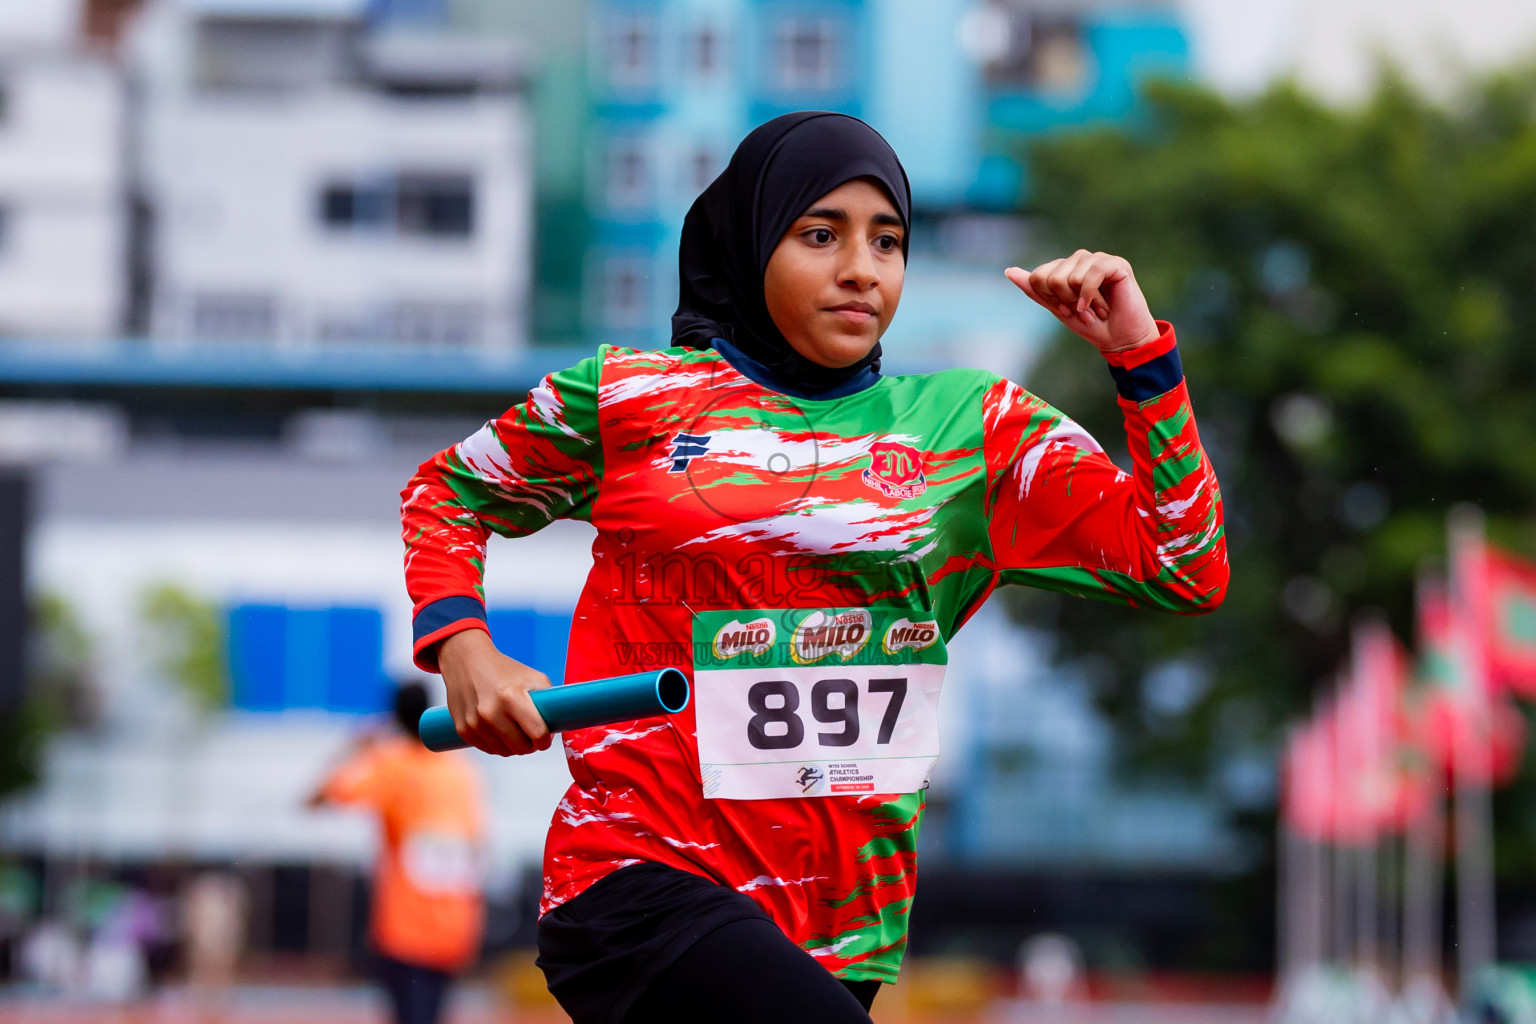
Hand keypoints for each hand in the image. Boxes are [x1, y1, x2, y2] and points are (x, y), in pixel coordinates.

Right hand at [437, 629, 552, 755]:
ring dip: (513, 746)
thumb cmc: (505, 670)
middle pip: (521, 748)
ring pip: (505, 752)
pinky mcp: (463, 729)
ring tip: (515, 730)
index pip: (537, 733)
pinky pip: (488, 749)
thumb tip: (561, 723)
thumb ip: (549, 700)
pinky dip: (497, 745)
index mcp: (512, 696)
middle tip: (531, 735)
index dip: (545, 740)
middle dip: (530, 745)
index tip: (545, 738)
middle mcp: (491, 712)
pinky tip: (500, 731)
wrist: (466, 661)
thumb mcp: (533, 677)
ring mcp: (475, 723)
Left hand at [1006, 251, 1160, 353]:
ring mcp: (1097, 259)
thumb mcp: (1057, 308)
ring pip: (1071, 276)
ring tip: (1094, 309)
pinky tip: (1101, 307)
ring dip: (1081, 302)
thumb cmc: (1090, 325)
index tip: (1066, 310)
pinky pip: (1092, 273)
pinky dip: (1091, 296)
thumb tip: (1009, 271)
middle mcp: (1079, 259)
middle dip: (1065, 301)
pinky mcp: (1115, 263)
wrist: (1119, 339)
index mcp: (1064, 268)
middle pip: (1052, 277)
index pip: (1038, 276)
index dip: (1050, 300)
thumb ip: (1035, 290)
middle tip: (1081, 311)